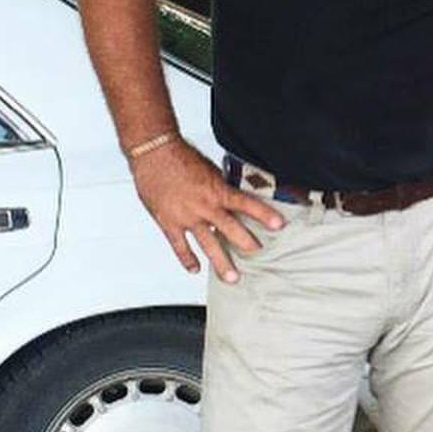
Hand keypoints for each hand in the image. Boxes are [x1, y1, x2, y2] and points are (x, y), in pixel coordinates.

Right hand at [130, 139, 284, 282]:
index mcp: (217, 190)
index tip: (279, 225)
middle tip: (258, 254)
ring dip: (221, 262)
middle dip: (247, 243)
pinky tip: (195, 269)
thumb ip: (221, 189)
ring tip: (233, 277)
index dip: (264, 214)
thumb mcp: (210, 170)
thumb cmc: (181, 157)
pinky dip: (187, 259)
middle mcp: (204, 206)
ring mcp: (187, 217)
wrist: (154, 154)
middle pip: (230, 229)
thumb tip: (234, 200)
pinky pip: (180, 246)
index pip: (246, 204)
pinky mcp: (169, 223)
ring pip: (208, 244)